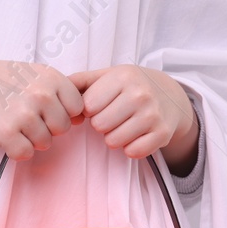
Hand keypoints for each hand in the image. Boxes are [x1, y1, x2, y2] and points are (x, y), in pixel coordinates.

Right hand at [0, 60, 84, 159]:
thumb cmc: (1, 80)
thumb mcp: (33, 73)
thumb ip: (59, 90)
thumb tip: (84, 117)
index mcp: (51, 77)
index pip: (77, 108)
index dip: (62, 111)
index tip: (43, 106)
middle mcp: (40, 94)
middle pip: (63, 128)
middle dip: (47, 127)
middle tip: (24, 115)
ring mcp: (24, 114)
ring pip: (45, 143)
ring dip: (30, 138)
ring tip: (12, 120)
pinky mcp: (7, 134)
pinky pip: (25, 154)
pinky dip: (15, 149)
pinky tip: (3, 132)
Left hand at [69, 65, 197, 169]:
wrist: (171, 95)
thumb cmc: (131, 85)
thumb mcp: (107, 75)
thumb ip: (79, 81)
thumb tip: (55, 91)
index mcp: (123, 77)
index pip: (88, 106)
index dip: (89, 109)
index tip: (100, 105)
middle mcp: (140, 95)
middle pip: (99, 125)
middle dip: (101, 124)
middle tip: (112, 116)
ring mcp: (153, 115)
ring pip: (113, 141)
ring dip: (114, 137)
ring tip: (123, 124)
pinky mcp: (162, 134)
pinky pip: (133, 152)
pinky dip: (130, 147)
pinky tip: (135, 135)